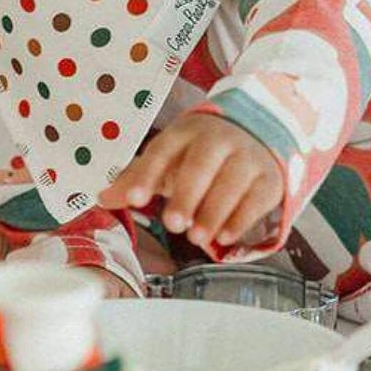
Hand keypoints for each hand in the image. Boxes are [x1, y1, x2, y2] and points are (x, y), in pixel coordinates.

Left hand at [100, 113, 284, 252]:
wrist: (256, 133)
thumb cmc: (202, 153)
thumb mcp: (169, 159)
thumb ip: (137, 178)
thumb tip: (101, 198)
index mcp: (185, 133)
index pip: (162, 150)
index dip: (147, 174)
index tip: (134, 199)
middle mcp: (217, 139)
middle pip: (201, 163)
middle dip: (186, 194)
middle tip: (172, 224)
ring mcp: (246, 156)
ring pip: (232, 181)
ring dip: (213, 211)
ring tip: (196, 237)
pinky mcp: (269, 177)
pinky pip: (257, 197)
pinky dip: (241, 219)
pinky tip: (225, 237)